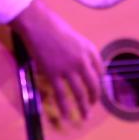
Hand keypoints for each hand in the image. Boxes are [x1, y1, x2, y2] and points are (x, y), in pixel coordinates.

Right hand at [12, 0, 104, 125]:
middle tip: (93, 104)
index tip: (96, 87)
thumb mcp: (74, 37)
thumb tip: (81, 66)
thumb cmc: (53, 26)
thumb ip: (80, 51)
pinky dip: (65, 107)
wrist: (38, 23)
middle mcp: (82, 60)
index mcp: (89, 49)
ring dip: (84, 107)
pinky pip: (61, 94)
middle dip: (94, 97)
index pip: (100, 70)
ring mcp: (68, 68)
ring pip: (80, 93)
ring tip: (85, 116)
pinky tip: (67, 115)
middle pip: (93, 84)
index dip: (99, 80)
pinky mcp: (53, 74)